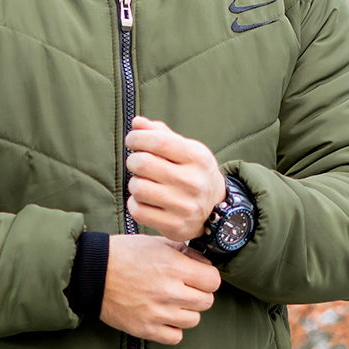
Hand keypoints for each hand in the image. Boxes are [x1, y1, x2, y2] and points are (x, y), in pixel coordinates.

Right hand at [100, 235, 220, 344]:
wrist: (91, 272)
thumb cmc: (122, 254)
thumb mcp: (155, 243)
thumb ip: (182, 252)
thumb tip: (202, 262)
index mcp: (173, 267)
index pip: (213, 280)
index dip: (207, 277)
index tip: (198, 277)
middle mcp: (168, 291)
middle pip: (207, 301)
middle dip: (199, 294)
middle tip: (185, 289)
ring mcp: (157, 312)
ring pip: (193, 320)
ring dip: (186, 312)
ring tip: (171, 302)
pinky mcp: (145, 329)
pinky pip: (175, 337)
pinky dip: (172, 328)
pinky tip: (163, 316)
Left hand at [124, 116, 225, 242]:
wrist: (217, 210)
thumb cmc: (194, 173)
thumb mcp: (186, 149)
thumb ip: (161, 134)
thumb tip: (137, 122)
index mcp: (197, 158)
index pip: (158, 141)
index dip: (137, 137)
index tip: (132, 140)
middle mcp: (193, 182)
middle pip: (143, 163)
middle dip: (133, 160)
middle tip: (137, 163)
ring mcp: (184, 206)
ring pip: (138, 188)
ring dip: (134, 183)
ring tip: (144, 183)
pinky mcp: (174, 225)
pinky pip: (138, 210)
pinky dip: (135, 204)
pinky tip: (145, 200)